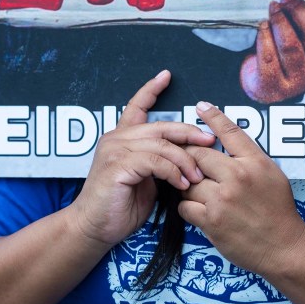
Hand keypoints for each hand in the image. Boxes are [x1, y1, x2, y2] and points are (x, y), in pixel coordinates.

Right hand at [70, 71, 215, 246]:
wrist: (95, 228)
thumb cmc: (120, 207)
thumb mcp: (146, 180)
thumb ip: (160, 163)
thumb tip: (189, 156)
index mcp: (122, 139)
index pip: (136, 106)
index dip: (151, 90)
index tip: (166, 76)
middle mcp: (116, 139)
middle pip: (160, 126)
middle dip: (189, 133)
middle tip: (210, 142)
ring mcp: (114, 150)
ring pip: (161, 144)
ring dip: (184, 160)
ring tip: (196, 176)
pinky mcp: (117, 166)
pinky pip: (154, 161)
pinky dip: (172, 171)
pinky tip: (181, 184)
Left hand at [178, 102, 304, 275]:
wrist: (284, 247)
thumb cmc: (279, 211)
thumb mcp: (272, 174)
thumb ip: (249, 158)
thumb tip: (226, 143)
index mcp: (255, 162)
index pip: (230, 132)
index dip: (212, 117)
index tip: (202, 107)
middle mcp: (238, 177)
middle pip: (197, 154)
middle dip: (188, 157)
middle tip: (186, 162)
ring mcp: (223, 199)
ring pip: (187, 181)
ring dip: (188, 186)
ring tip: (198, 192)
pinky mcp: (211, 221)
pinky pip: (185, 206)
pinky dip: (187, 207)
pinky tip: (199, 210)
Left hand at [240, 0, 304, 103]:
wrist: (268, 87)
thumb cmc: (288, 57)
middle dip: (298, 9)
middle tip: (285, 3)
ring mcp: (298, 80)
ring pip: (290, 43)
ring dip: (278, 20)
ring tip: (273, 12)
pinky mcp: (275, 87)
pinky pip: (268, 56)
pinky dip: (263, 36)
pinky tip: (263, 27)